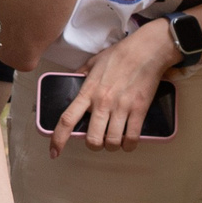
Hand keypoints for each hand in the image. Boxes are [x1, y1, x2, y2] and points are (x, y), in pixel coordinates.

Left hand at [49, 21, 178, 155]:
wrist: (147, 50)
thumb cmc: (120, 54)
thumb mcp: (94, 62)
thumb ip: (82, 75)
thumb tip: (74, 81)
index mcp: (88, 92)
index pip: (67, 120)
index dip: (58, 139)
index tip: (54, 152)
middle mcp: (102, 103)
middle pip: (92, 139)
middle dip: (94, 145)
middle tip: (98, 140)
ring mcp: (121, 108)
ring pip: (112, 142)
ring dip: (112, 146)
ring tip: (114, 140)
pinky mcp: (139, 110)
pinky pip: (132, 138)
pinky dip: (129, 145)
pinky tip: (128, 142)